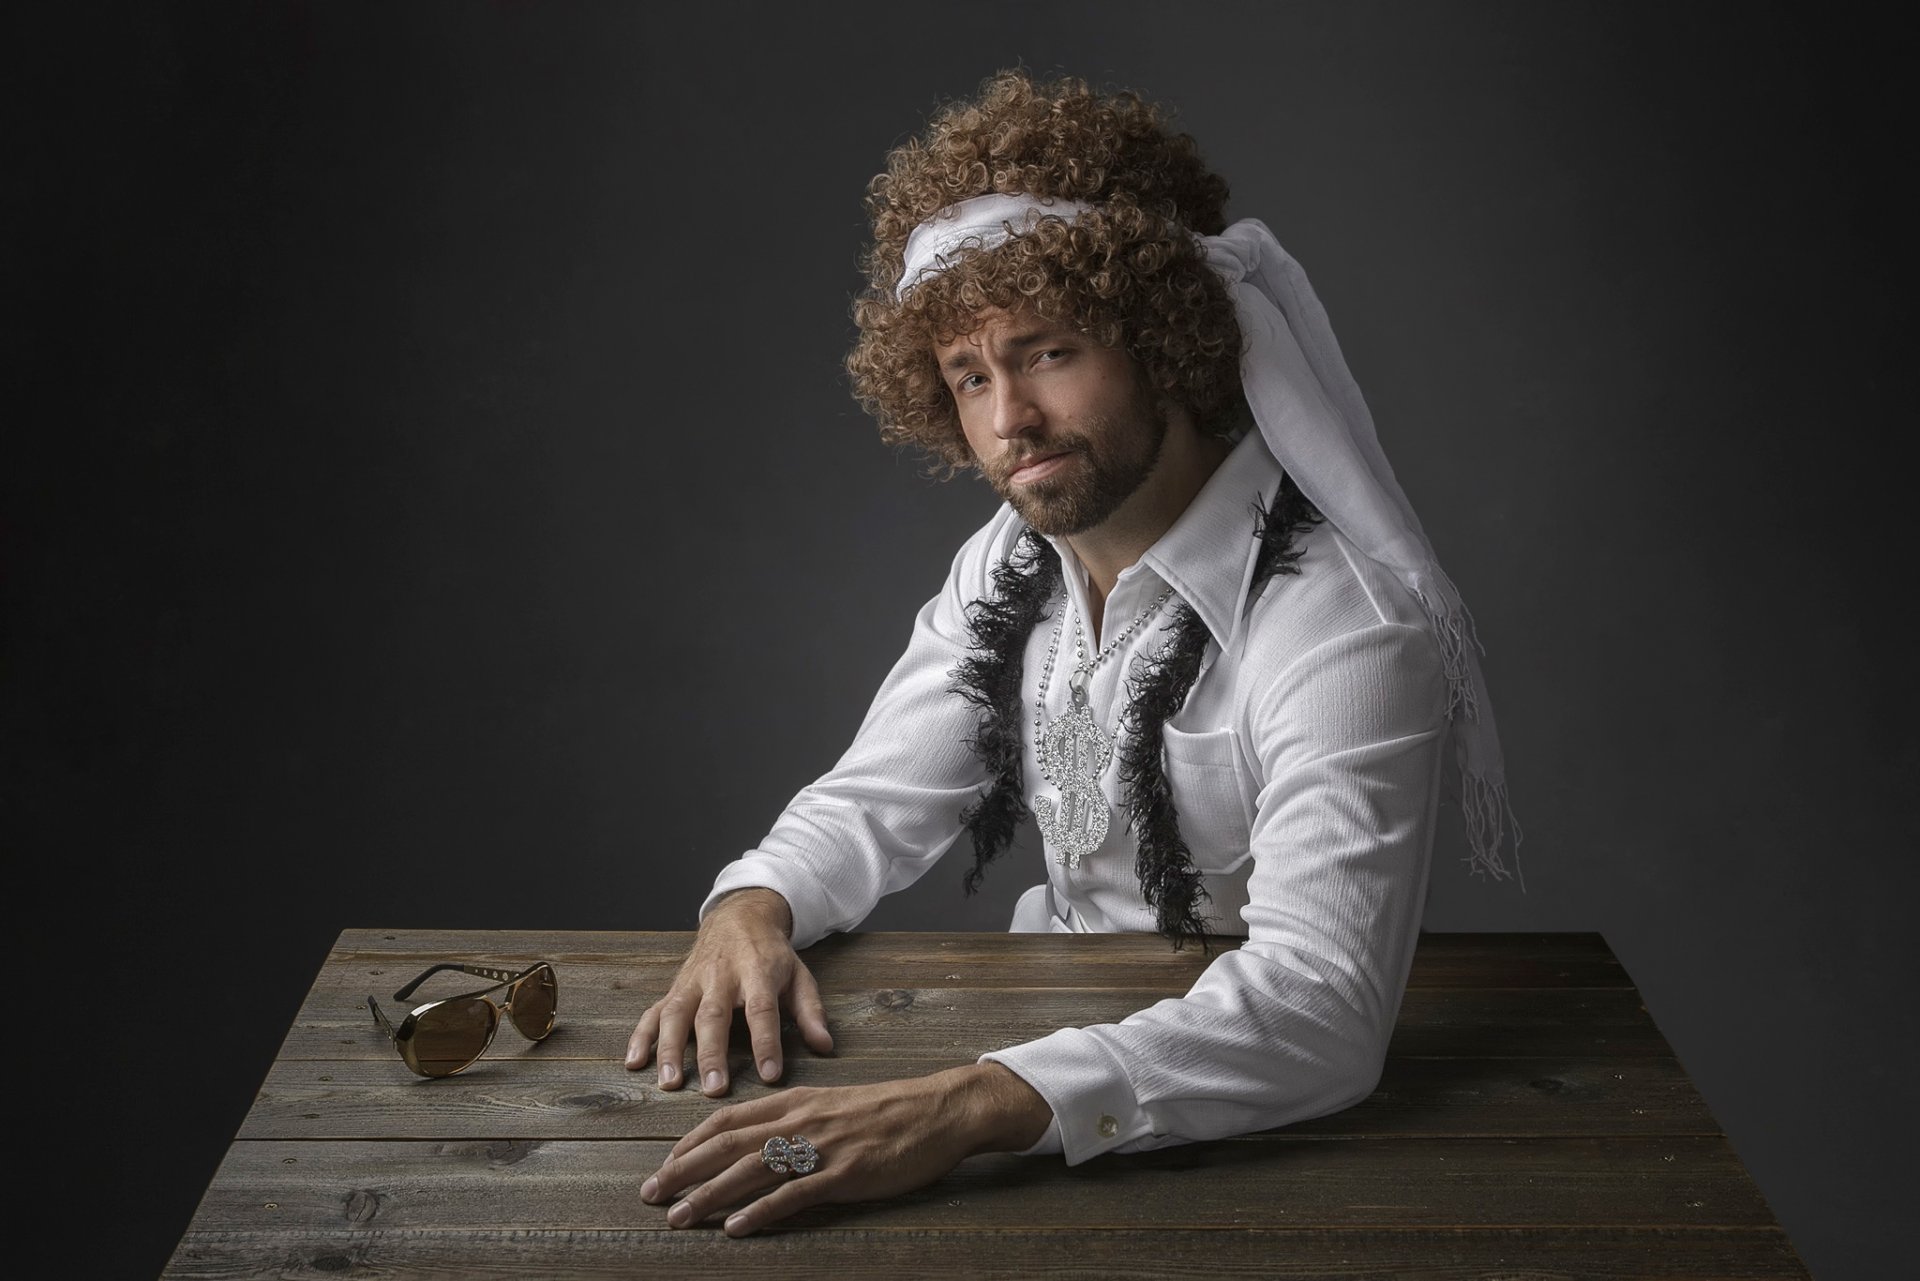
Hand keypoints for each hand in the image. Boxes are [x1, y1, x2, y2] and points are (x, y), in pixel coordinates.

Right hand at [625, 888, 832, 1093]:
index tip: (769, 1074)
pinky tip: (634, 1063)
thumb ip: (810, 1012)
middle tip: (714, 1088)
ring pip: (676, 1014)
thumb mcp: (799, 975)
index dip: (766, 1042)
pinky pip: (653, 1012)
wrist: (738, 918)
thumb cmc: (771, 955)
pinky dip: (640, 1037)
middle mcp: (721, 977)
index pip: (761, 1009)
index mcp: (756, 972)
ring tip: (670, 1083)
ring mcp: (693, 982)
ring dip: (669, 1049)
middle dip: (712, 1052)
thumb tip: (825, 1047)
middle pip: (713, 1015)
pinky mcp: (674, 989)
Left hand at [638, 1064, 1052, 1235]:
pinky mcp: (845, 1173)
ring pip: (751, 1169)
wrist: (939, 1110)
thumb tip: (758, 1141)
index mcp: (795, 1100)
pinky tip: (736, 1227)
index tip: (664, 1163)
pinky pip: (794, 1194)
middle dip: (682, 1169)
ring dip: (709, 1194)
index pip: (728, 1119)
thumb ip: (795, 1119)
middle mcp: (800, 1120)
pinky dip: (761, 1211)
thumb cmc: (888, 1110)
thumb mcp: (833, 1104)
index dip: (690, 1142)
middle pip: (727, 1144)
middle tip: (648, 1194)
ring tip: (679, 1216)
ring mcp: (821, 1146)